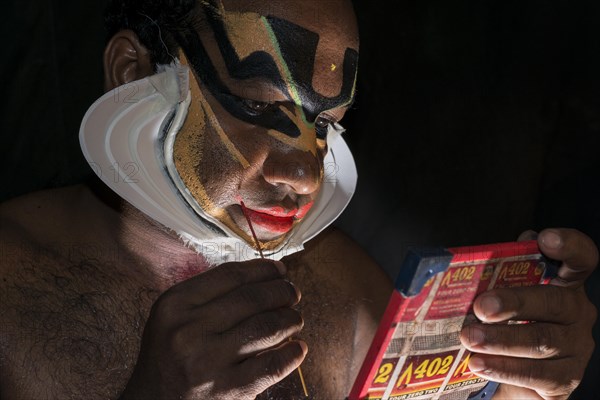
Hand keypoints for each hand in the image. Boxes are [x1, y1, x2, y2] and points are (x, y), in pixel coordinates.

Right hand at [119, 259, 305, 399]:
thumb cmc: (169, 355)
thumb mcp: (175, 316)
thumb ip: (211, 294)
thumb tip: (267, 276)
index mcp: (176, 304)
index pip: (231, 275)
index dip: (263, 270)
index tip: (280, 271)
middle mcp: (189, 330)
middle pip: (252, 299)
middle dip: (281, 292)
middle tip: (293, 294)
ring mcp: (208, 362)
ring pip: (266, 328)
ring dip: (290, 320)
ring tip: (295, 319)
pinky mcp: (227, 390)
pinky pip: (271, 365)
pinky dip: (292, 355)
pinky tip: (298, 348)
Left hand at [460, 228, 597, 398]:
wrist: (507, 371)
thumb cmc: (503, 323)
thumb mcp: (499, 296)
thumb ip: (496, 274)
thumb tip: (476, 257)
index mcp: (563, 284)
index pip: (580, 260)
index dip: (569, 246)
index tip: (546, 239)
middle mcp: (576, 312)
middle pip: (553, 302)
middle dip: (514, 302)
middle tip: (481, 307)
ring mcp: (575, 347)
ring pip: (541, 341)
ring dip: (501, 339)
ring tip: (469, 339)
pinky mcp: (565, 379)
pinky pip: (536, 374)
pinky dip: (504, 368)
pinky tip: (479, 363)